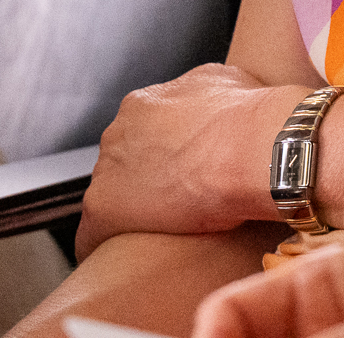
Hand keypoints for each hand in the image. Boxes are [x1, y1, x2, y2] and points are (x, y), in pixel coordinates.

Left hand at [77, 64, 308, 257]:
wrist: (250, 150)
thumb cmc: (249, 120)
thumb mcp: (230, 82)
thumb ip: (208, 92)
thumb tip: (217, 97)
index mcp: (144, 104)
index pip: (141, 135)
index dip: (163, 159)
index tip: (182, 173)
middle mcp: (118, 132)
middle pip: (122, 166)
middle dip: (146, 183)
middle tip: (177, 204)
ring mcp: (106, 170)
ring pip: (110, 198)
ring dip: (132, 214)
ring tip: (162, 235)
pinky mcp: (103, 209)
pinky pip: (93, 235)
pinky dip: (107, 246)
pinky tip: (126, 262)